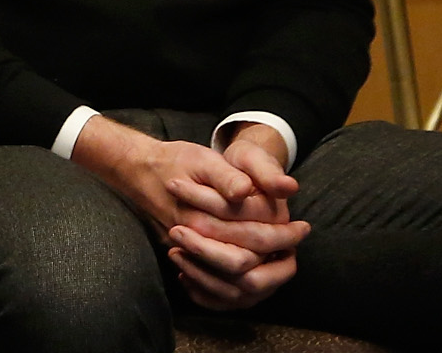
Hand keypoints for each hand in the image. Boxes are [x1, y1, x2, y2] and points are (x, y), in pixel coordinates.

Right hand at [70, 117, 305, 311]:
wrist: (139, 171)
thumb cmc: (176, 161)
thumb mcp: (203, 158)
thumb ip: (227, 176)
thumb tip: (247, 191)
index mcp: (204, 215)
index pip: (255, 236)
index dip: (284, 234)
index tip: (302, 227)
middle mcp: (195, 238)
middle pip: (246, 263)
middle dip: (277, 254)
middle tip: (297, 242)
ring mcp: (187, 250)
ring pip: (230, 281)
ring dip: (262, 273)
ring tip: (282, 257)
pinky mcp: (184, 256)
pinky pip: (214, 284)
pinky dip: (238, 284)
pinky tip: (256, 268)